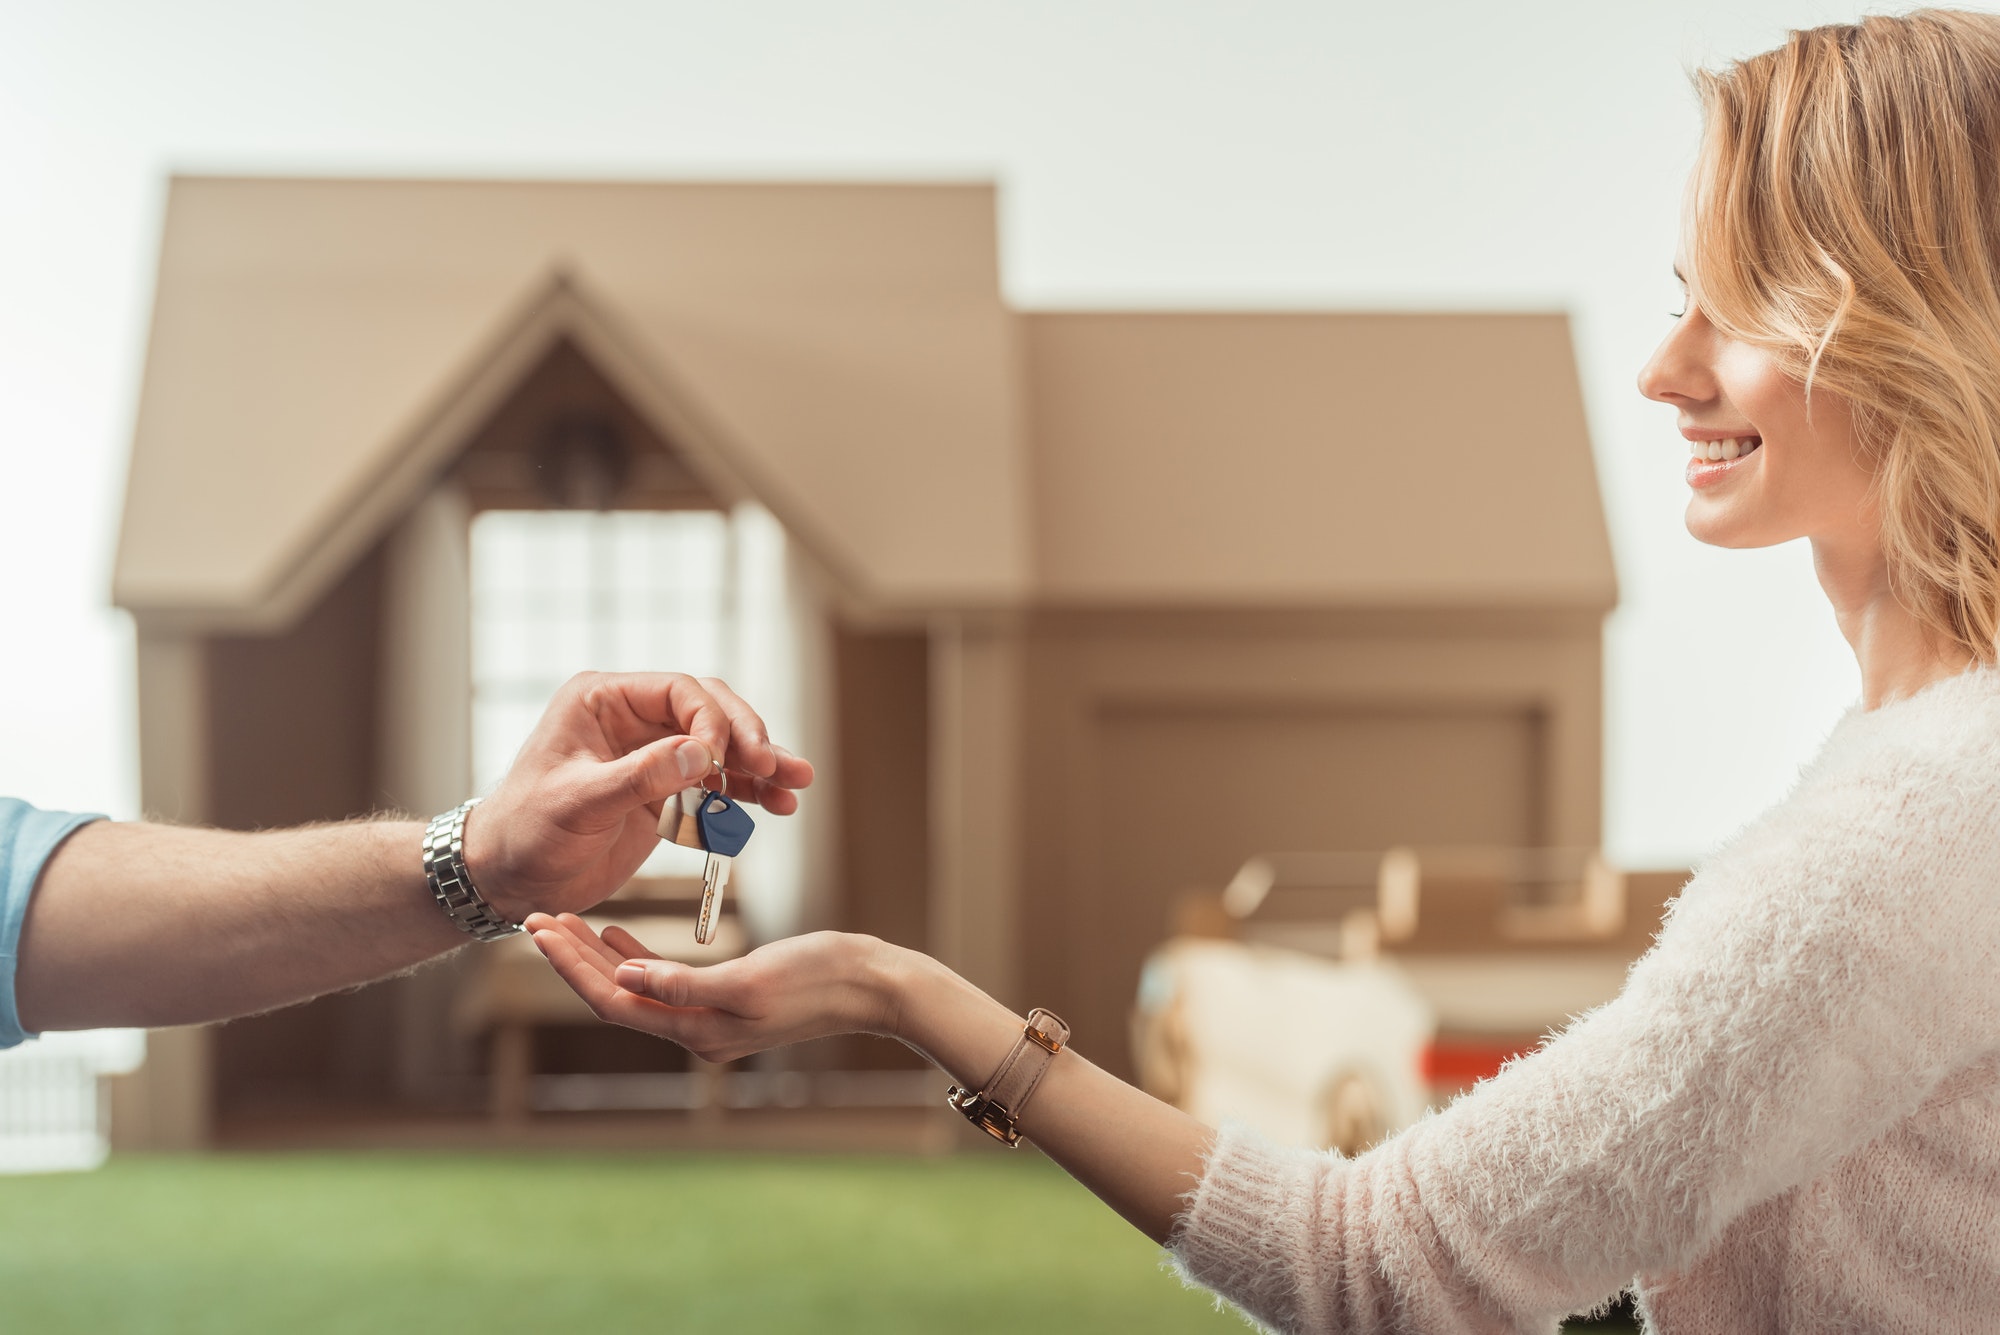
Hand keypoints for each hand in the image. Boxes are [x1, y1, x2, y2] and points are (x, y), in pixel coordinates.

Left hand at [466, 672, 813, 920]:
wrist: (507, 881)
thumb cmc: (524, 834)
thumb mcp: (578, 804)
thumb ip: (641, 776)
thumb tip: (703, 752)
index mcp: (602, 701)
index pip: (679, 691)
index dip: (713, 721)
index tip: (727, 760)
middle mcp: (631, 719)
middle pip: (710, 713)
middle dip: (749, 740)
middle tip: (778, 767)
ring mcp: (650, 755)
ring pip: (720, 748)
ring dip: (759, 767)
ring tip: (796, 786)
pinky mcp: (662, 792)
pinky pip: (713, 785)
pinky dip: (745, 796)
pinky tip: (776, 806)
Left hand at [525, 913, 900, 1062]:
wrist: (871, 985)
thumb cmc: (820, 976)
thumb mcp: (752, 980)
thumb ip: (686, 984)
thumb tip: (626, 976)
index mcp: (696, 1029)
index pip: (615, 998)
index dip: (572, 966)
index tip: (540, 929)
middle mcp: (695, 1030)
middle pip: (616, 994)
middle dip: (572, 958)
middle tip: (536, 917)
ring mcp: (710, 1017)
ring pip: (633, 984)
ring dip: (596, 955)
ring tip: (563, 922)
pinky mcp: (724, 997)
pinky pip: (662, 979)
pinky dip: (634, 954)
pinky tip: (616, 933)